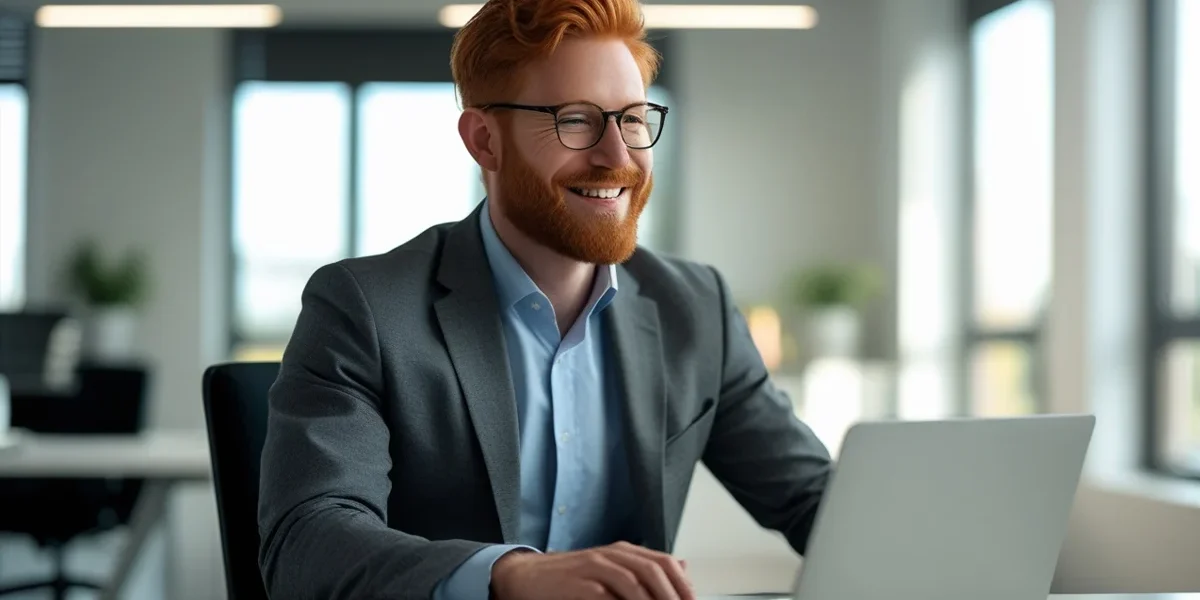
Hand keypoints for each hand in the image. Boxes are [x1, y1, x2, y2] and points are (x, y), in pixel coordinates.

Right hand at [490, 541, 694, 599]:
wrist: (526, 577)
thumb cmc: (569, 578)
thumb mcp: (610, 568)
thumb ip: (643, 568)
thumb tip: (682, 566)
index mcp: (623, 552)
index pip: (663, 562)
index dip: (683, 585)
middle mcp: (610, 555)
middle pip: (652, 571)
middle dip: (672, 596)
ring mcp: (592, 568)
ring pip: (632, 583)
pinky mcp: (576, 585)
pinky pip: (604, 597)